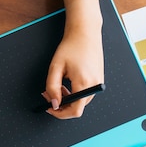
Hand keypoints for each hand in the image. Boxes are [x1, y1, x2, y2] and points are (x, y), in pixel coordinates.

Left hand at [45, 0, 102, 119]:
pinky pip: (85, 94)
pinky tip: (66, 84)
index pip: (74, 111)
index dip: (60, 114)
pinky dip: (74, 93)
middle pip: (77, 107)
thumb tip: (54, 104)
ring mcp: (98, 83)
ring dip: (67, 98)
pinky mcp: (98, 80)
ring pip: (81, 101)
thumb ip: (52, 88)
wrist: (85, 33)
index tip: (49, 108)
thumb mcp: (55, 68)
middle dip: (61, 104)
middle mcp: (94, 85)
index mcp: (84, 83)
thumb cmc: (70, 47)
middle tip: (47, 94)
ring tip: (56, 87)